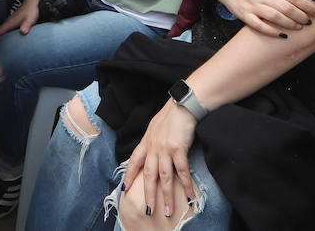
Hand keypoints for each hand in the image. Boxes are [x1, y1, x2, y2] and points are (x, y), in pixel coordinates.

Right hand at [0, 0, 39, 45]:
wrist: (32, 3)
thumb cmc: (31, 11)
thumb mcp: (30, 19)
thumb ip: (26, 25)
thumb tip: (23, 31)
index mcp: (9, 23)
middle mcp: (8, 22)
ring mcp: (9, 22)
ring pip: (0, 31)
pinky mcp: (13, 22)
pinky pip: (4, 30)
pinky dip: (1, 34)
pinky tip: (2, 39)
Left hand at [122, 100, 197, 222]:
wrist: (183, 104)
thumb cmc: (172, 115)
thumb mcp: (155, 127)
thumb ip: (152, 140)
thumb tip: (151, 151)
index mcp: (146, 142)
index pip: (134, 161)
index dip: (129, 175)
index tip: (125, 188)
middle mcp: (153, 147)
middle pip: (149, 175)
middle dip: (148, 194)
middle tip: (148, 211)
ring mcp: (165, 149)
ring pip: (164, 177)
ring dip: (166, 196)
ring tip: (169, 211)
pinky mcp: (178, 149)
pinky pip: (182, 171)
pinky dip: (186, 185)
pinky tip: (189, 196)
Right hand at [215, 0, 314, 35]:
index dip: (306, 4)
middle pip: (285, 7)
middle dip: (300, 16)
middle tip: (309, 21)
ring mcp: (252, 6)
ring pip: (274, 17)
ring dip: (289, 23)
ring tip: (299, 27)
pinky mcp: (244, 15)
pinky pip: (259, 25)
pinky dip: (271, 31)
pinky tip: (281, 35)